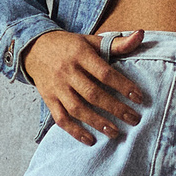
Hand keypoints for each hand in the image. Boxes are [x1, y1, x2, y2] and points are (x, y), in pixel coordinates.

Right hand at [23, 29, 146, 144]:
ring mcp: (57, 87)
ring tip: (115, 133)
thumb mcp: (91, 41)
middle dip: (115, 108)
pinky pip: (61, 118)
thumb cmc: (70, 46)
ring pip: (77, 108)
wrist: (34, 48)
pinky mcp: (49, 99)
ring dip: (97, 122)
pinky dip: (75, 131)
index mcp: (81, 54)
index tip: (139, 98)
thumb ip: (117, 43)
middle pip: (93, 94)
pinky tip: (90, 140)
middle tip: (134, 119)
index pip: (104, 73)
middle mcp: (67, 71)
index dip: (123, 86)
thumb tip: (141, 35)